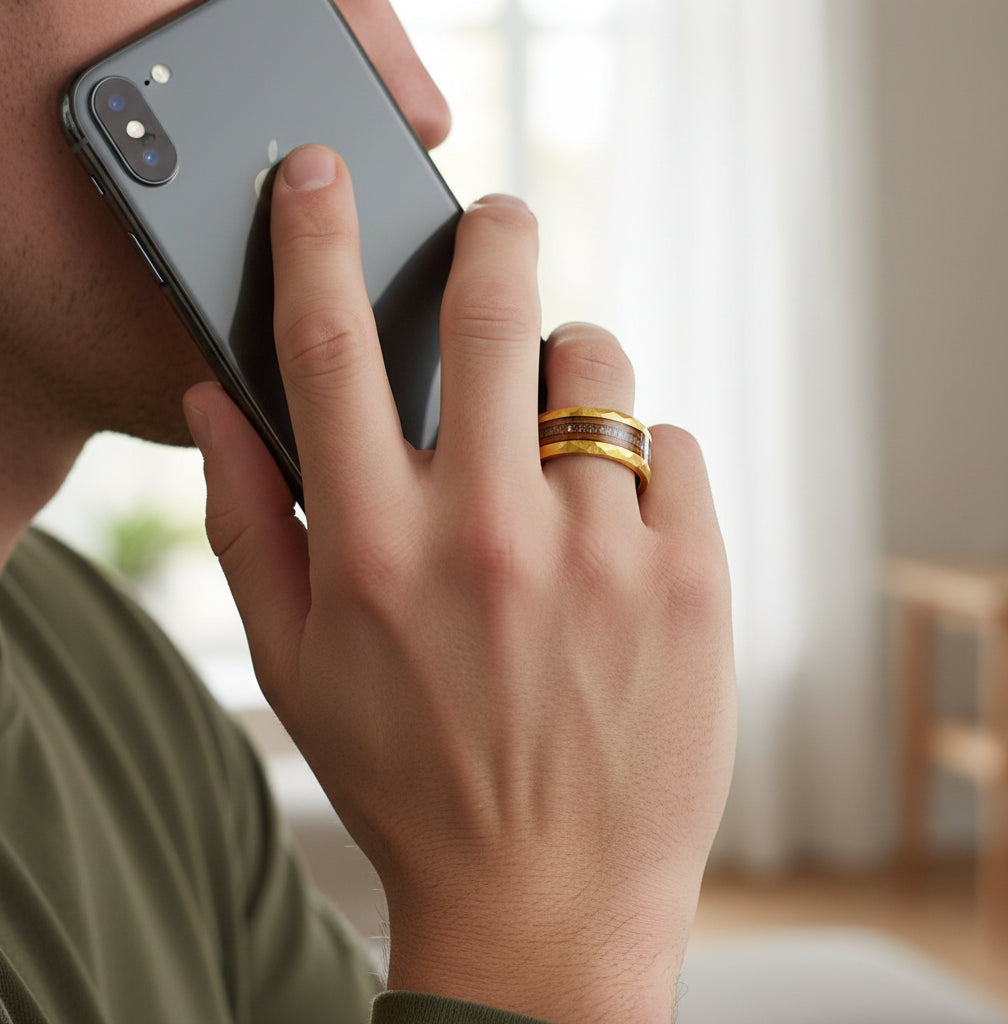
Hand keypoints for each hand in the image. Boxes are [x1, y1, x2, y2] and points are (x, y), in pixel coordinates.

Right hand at [183, 144, 734, 1023]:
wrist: (545, 895)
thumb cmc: (411, 776)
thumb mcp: (295, 665)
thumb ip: (246, 521)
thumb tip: (217, 400)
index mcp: (373, 550)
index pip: (329, 349)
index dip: (315, 240)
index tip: (321, 178)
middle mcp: (486, 535)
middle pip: (495, 311)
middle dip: (491, 234)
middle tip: (493, 218)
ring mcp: (600, 552)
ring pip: (600, 369)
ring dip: (575, 373)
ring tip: (560, 443)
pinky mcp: (692, 577)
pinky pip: (670, 448)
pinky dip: (642, 465)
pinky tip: (617, 535)